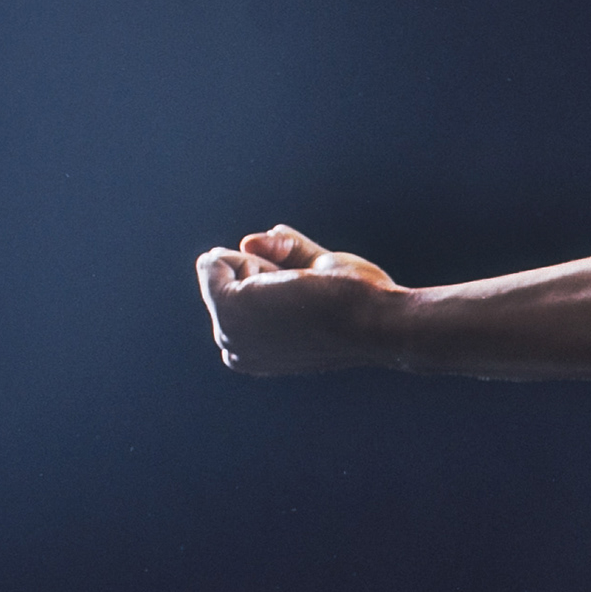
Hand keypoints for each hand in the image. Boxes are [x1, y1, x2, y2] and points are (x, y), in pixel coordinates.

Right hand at [196, 225, 402, 375]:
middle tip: (310, 294)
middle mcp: (235, 350)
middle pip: (231, 277)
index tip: (311, 294)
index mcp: (255, 351)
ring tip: (303, 292)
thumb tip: (251, 240)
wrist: (378, 322)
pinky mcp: (228, 310)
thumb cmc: (361, 302)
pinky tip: (286, 281)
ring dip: (267, 264)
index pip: (241, 288)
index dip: (277, 274)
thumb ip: (286, 253)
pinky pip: (212, 261)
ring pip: (222, 268)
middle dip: (268, 268)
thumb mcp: (319, 271)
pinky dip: (250, 256)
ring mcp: (228, 334)